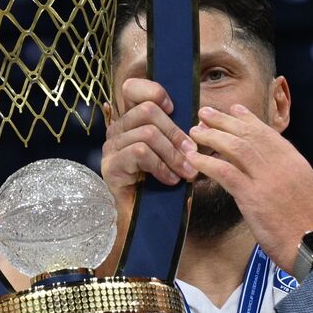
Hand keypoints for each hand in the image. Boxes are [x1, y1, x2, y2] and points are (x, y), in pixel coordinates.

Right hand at [101, 78, 197, 205]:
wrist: (147, 225)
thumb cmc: (164, 189)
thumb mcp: (176, 156)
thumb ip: (180, 136)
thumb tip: (202, 119)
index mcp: (132, 122)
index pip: (132, 88)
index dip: (154, 90)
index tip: (175, 108)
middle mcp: (117, 131)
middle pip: (148, 110)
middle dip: (176, 133)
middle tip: (192, 155)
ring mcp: (111, 148)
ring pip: (148, 132)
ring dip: (173, 154)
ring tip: (184, 172)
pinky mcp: (111, 166)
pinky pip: (140, 152)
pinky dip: (161, 166)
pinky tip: (169, 181)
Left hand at [187, 104, 312, 265]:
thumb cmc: (312, 226)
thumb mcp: (306, 191)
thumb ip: (289, 176)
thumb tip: (274, 171)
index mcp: (295, 162)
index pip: (268, 133)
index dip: (249, 120)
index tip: (235, 109)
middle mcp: (282, 164)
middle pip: (248, 135)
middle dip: (224, 121)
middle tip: (205, 112)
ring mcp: (267, 179)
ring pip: (235, 148)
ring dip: (211, 136)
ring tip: (194, 131)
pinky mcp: (253, 197)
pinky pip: (225, 172)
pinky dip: (206, 163)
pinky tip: (192, 158)